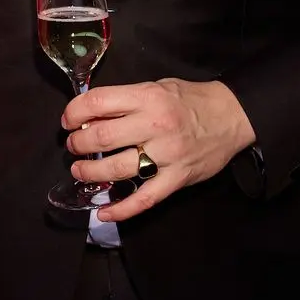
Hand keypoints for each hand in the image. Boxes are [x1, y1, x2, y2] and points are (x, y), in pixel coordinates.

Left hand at [62, 79, 254, 223]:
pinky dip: (122, 209)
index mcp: (148, 98)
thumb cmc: (190, 99)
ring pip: (117, 169)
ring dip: (90, 173)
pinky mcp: (177, 178)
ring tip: (80, 172)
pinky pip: (145, 199)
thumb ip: (126, 99)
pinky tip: (104, 212)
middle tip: (73, 147)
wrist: (231, 116)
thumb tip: (90, 114)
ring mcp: (167, 155)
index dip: (74, 112)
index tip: (68, 121)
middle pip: (102, 138)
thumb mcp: (157, 87)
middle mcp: (155, 125)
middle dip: (78, 144)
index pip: (98, 102)